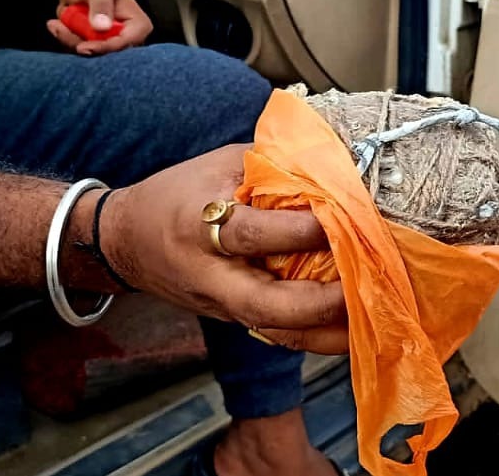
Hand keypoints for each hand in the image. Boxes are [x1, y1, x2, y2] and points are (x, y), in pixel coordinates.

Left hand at [47, 0, 153, 55]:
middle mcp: (129, 41)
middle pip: (109, 55)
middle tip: (59, 29)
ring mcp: (113, 49)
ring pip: (92, 57)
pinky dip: (66, 42)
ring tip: (56, 24)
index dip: (106, 47)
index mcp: (139, 26)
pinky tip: (57, 26)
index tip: (83, 47)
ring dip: (70, 42)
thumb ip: (101, 5)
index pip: (126, 43)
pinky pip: (81, 55)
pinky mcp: (97, 53)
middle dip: (82, 46)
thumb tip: (102, 27)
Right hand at [100, 144, 348, 353]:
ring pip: (276, 333)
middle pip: (264, 306)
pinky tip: (354, 326)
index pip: (253, 235)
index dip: (302, 231)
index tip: (345, 218)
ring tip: (372, 314)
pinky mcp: (233, 320)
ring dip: (326, 331)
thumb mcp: (221, 164)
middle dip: (319, 302)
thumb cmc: (178, 193)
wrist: (126, 240)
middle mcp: (210, 276)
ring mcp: (221, 306)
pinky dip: (318, 335)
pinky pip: (279, 335)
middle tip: (364, 284)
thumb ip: (276, 166)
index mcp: (200, 228)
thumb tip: (338, 165)